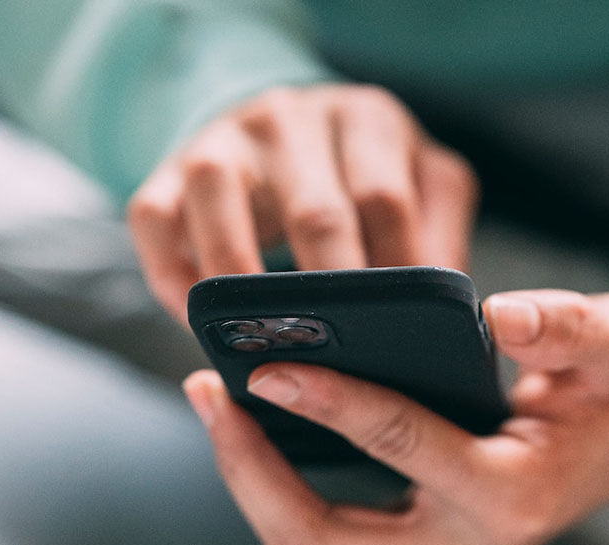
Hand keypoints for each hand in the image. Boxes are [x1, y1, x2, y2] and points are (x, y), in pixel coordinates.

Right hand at [128, 84, 478, 320]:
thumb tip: (455, 319)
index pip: (386, 201)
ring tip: (261, 346)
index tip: (398, 341)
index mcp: (367, 119)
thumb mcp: (416, 187)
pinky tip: (198, 322)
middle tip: (340, 363)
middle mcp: (292, 116)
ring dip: (240, 284)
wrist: (277, 133)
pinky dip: (172, 276)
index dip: (393, 278)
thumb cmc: (357, 178)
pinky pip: (154, 218)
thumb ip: (439, 238)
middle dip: (328, 297)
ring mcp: (223, 138)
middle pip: (315, 210)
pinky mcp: (167, 167)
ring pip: (220, 199)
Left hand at [183, 290, 608, 544]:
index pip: (400, 446)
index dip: (328, 402)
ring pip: (308, 544)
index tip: (266, 365)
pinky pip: (322, 532)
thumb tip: (501, 315)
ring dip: (252, 479)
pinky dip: (278, 483)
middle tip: (207, 390)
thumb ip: (572, 327)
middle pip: (318, 537)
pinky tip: (257, 421)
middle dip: (249, 469)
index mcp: (512, 500)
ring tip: (216, 400)